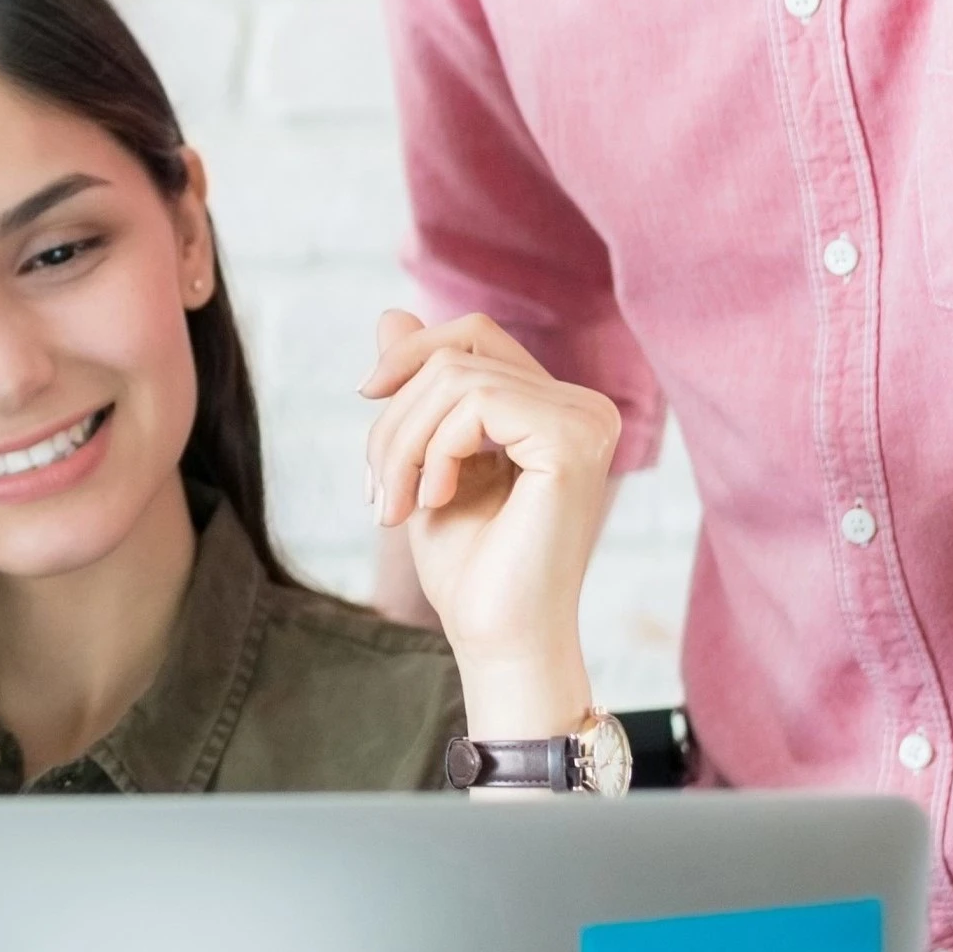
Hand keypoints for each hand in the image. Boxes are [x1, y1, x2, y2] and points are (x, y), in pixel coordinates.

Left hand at [358, 307, 619, 731]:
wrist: (497, 638)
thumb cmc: (470, 566)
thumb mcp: (426, 460)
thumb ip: (418, 389)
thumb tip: (390, 313)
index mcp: (555, 407)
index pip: (473, 333)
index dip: (411, 353)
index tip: (367, 398)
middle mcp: (583, 407)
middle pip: (456, 352)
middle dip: (394, 418)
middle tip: (379, 492)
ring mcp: (585, 420)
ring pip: (455, 377)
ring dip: (401, 443)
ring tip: (395, 506)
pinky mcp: (573, 440)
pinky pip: (476, 404)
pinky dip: (434, 451)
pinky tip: (434, 502)